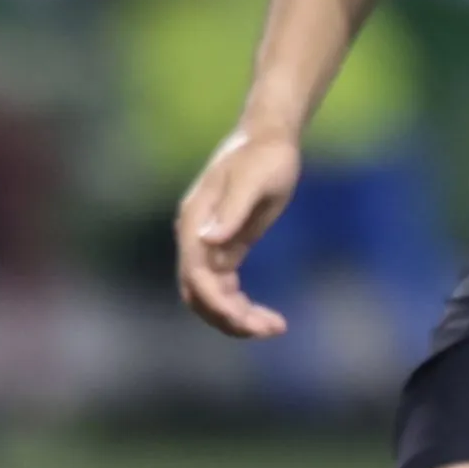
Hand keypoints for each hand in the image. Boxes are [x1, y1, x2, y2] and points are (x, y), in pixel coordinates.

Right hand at [175, 130, 301, 337]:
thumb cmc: (265, 155)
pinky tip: (268, 318)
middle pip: (198, 293)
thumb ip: (231, 210)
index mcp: (194, 221)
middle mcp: (195, 237)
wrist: (269, 138)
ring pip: (211, 297)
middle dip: (228, 317)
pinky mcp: (226, 248)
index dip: (214, 302)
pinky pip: (225, 289)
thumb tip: (207, 240)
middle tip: (269, 328)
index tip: (243, 320)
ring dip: (236, 318)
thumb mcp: (253, 180)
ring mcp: (208, 244)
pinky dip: (241, 307)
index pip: (195, 273)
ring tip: (274, 327)